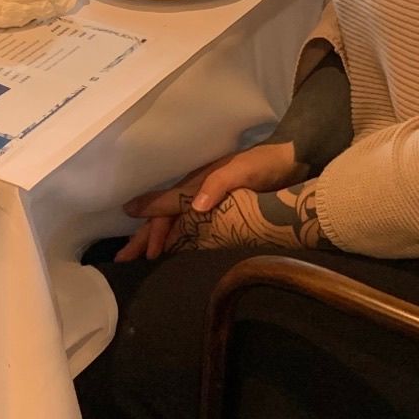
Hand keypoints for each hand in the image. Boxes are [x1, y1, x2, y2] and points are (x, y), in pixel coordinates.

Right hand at [115, 142, 306, 261]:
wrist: (294, 159)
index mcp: (199, 182)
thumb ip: (219, 185)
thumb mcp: (243, 171)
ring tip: (142, 255)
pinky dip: (178, 235)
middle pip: (165, 216)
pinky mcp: (223, 206)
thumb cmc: (267, 164)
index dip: (151, 226)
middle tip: (125, 258)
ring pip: (175, 220)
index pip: (167, 205)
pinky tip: (174, 246)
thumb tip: (194, 207)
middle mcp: (199, 191)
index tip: (135, 247)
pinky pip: (191, 224)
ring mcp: (209, 198)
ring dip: (157, 237)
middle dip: (145, 236)